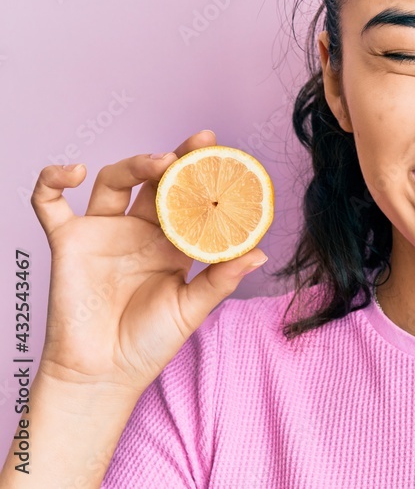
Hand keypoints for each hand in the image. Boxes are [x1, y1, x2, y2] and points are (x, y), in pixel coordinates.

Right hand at [30, 129, 268, 395]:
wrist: (102, 375)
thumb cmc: (147, 344)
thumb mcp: (190, 309)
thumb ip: (220, 279)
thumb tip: (261, 253)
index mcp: (171, 243)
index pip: (189, 198)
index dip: (203, 175)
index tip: (224, 153)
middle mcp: (138, 231)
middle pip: (155, 180)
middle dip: (176, 158)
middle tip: (201, 143)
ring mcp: (102, 233)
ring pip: (113, 181)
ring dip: (134, 164)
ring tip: (160, 162)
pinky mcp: (68, 242)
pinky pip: (50, 204)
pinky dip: (53, 180)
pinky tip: (73, 171)